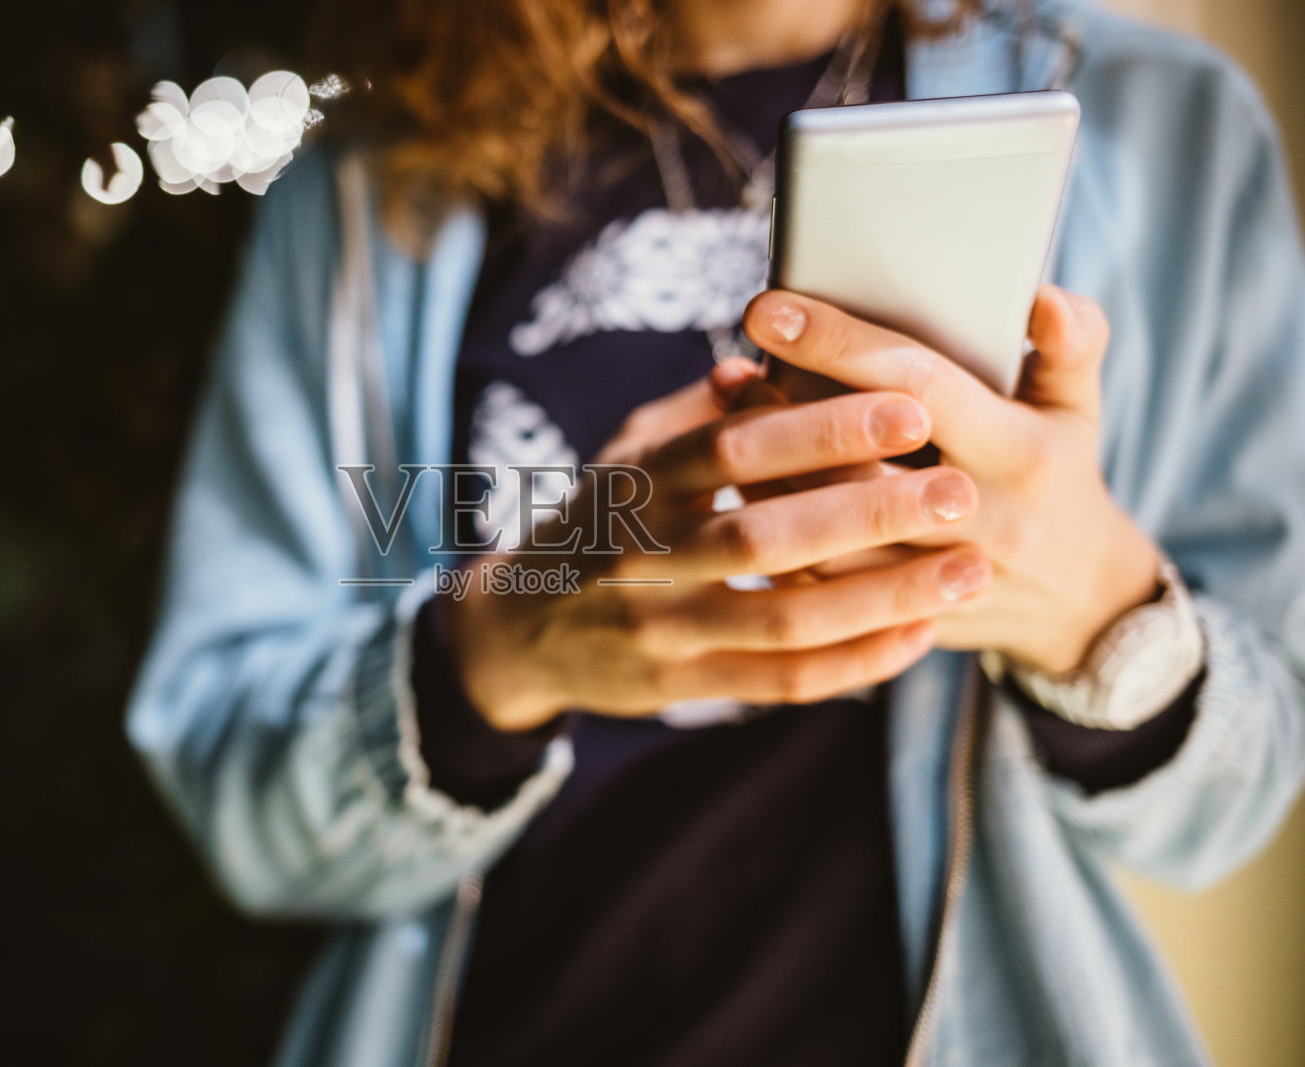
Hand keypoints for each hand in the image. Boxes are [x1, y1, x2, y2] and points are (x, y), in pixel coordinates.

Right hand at [445, 367, 989, 731]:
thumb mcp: (629, 452)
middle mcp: (642, 556)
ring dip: (883, 596)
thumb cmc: (600, 521)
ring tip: (968, 568)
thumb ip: (705, 415)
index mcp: (636, 482)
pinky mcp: (680, 687)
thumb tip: (783, 358)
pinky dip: (855, 662)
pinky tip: (919, 635)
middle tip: (958, 490)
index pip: (730, 447)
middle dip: (868, 511)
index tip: (909, 404)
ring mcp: (659, 629)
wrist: (519, 629)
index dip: (818, 428)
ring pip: (781, 617)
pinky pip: (780, 681)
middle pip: (761, 533)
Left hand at [743, 284, 1161, 673]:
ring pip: (823, 535)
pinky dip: (771, 523)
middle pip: (856, 468)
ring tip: (727, 410)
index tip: (772, 311)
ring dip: (762, 474)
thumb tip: (1043, 299)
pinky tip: (735, 475)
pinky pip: (813, 578)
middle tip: (731, 370)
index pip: (920, 388)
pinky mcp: (894, 617)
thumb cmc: (1059, 477)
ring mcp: (932, 580)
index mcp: (1022, 456)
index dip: (840, 346)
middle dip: (784, 416)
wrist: (1077, 602)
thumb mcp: (1079, 408)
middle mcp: (981, 523)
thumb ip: (1071, 344)